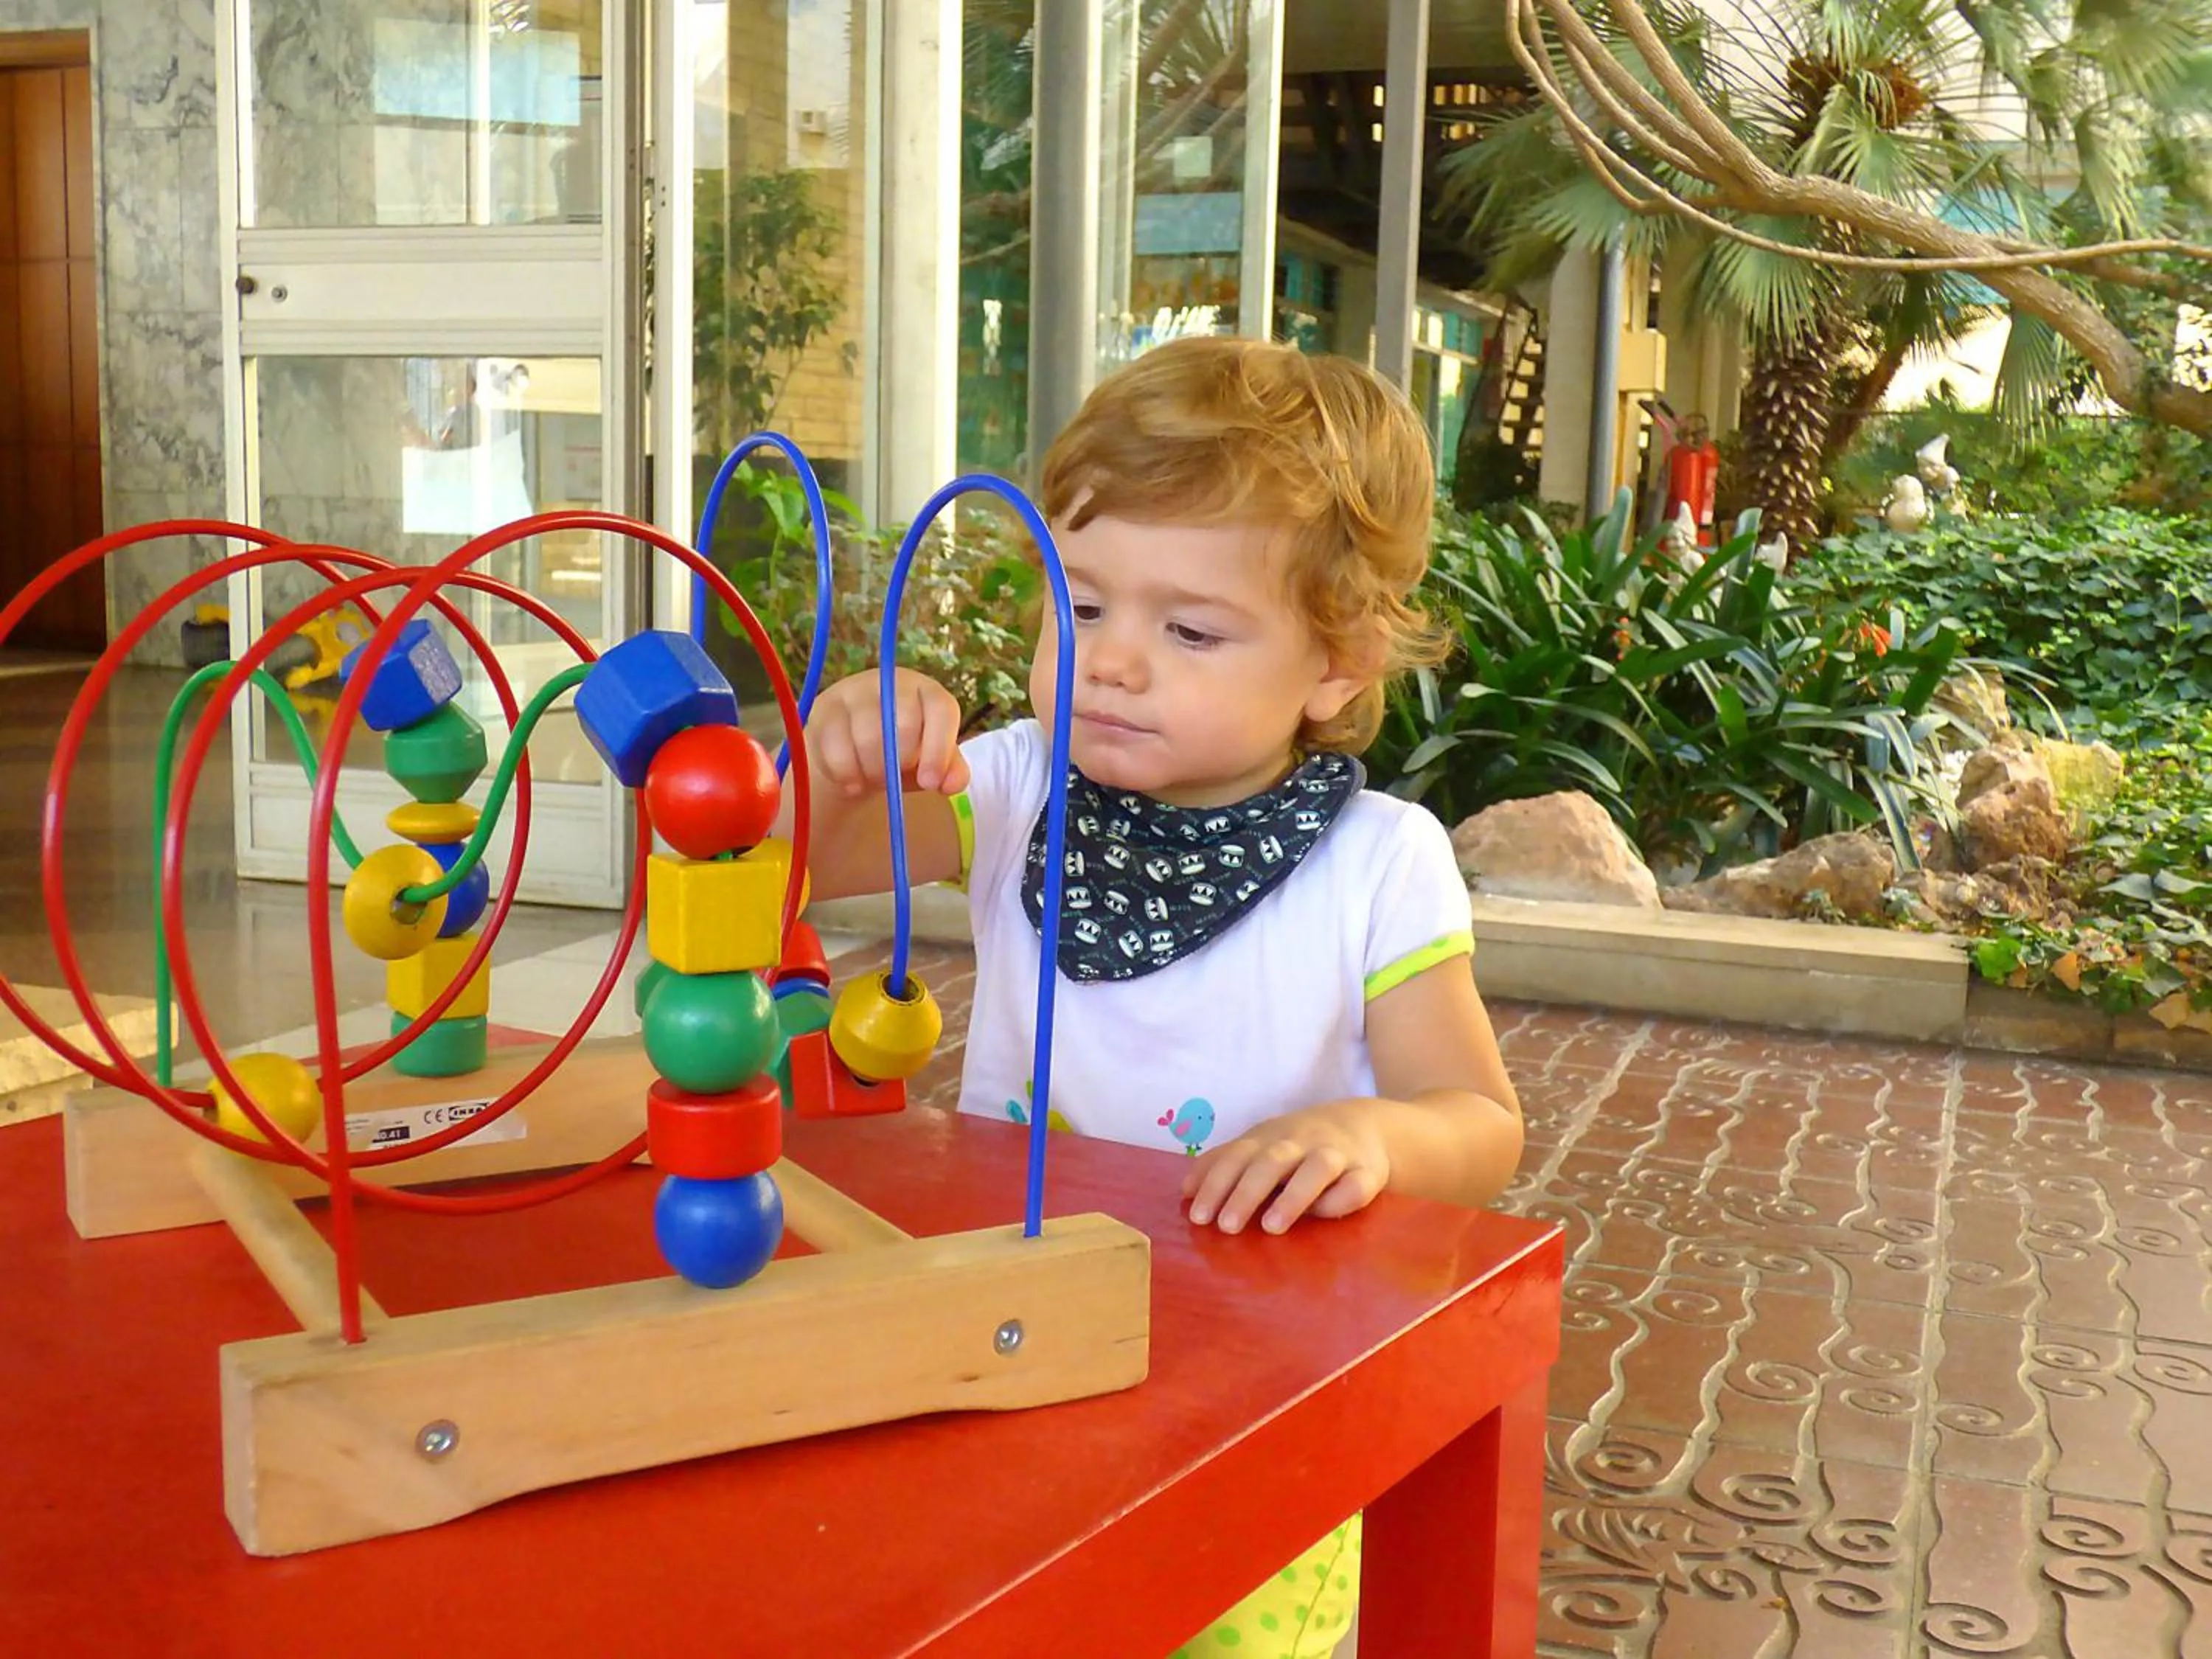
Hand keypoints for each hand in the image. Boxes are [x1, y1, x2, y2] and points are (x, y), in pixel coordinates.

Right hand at [803, 668, 969, 799]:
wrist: (852, 752)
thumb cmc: (900, 753)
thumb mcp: (929, 762)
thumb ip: (949, 770)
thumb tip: (952, 783)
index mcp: (926, 692)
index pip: (941, 710)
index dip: (938, 748)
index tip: (930, 783)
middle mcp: (891, 683)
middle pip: (904, 724)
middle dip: (900, 763)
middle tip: (893, 778)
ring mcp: (854, 691)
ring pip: (867, 738)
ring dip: (872, 771)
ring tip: (872, 778)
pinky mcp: (825, 708)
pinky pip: (835, 748)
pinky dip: (845, 774)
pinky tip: (850, 780)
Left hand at [1181, 1102, 1389, 1234]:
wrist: (1366, 1124)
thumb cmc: (1300, 1144)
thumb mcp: (1261, 1145)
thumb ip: (1225, 1163)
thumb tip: (1185, 1190)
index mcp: (1269, 1138)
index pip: (1237, 1156)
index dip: (1215, 1184)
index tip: (1197, 1216)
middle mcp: (1300, 1142)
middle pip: (1271, 1162)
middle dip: (1246, 1192)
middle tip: (1225, 1226)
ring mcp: (1336, 1155)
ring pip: (1316, 1169)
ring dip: (1293, 1196)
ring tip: (1271, 1227)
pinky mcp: (1367, 1172)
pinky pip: (1356, 1185)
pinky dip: (1340, 1199)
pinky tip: (1323, 1216)